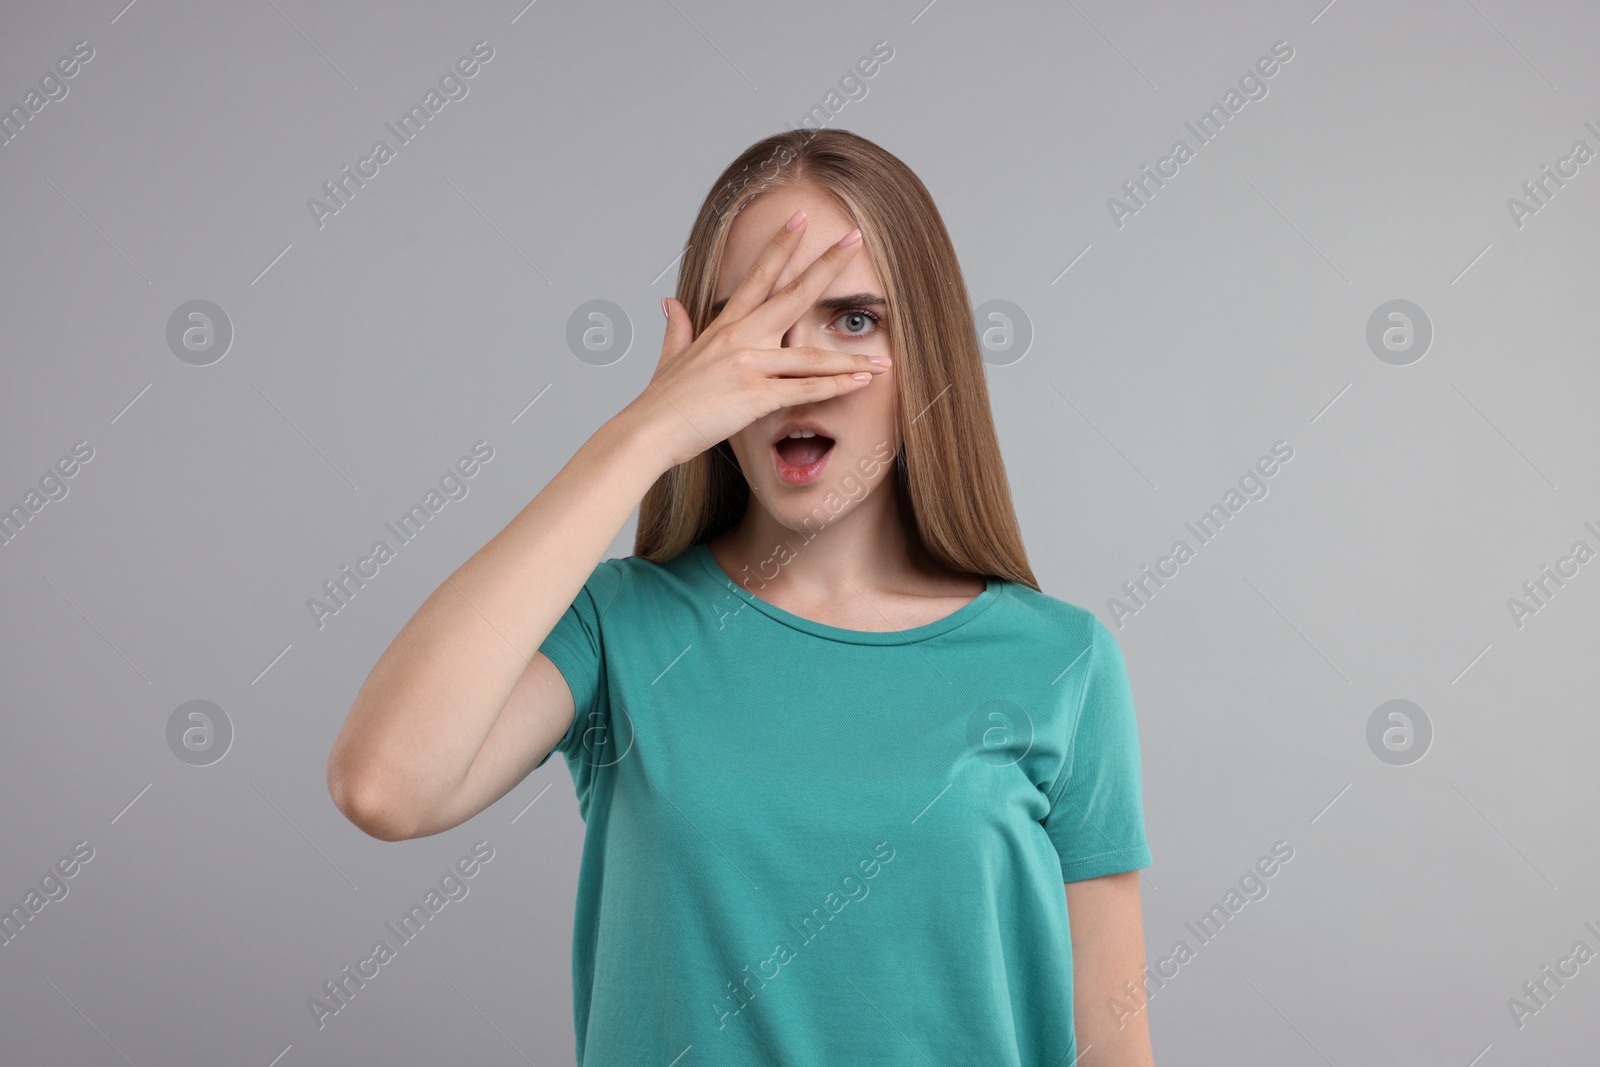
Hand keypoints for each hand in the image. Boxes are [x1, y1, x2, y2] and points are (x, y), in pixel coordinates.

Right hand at [623, 215, 889, 470]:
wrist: (646, 431)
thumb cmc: (660, 401)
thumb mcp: (670, 357)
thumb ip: (677, 327)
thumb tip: (669, 302)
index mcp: (723, 327)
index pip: (757, 276)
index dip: (780, 246)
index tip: (799, 220)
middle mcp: (740, 338)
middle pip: (792, 295)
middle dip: (826, 266)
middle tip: (855, 239)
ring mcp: (749, 365)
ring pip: (810, 355)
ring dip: (851, 356)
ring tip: (884, 354)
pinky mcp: (754, 397)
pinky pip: (804, 390)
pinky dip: (836, 386)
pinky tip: (862, 380)